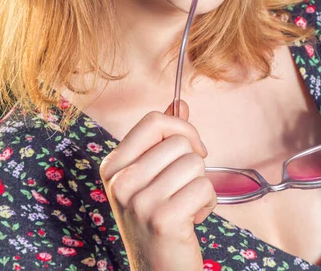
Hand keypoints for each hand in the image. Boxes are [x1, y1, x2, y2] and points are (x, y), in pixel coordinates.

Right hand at [99, 99, 215, 270]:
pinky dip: (207, 203)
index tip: (192, 148)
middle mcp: (120, 181)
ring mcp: (138, 201)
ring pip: (194, 163)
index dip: (181, 128)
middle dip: (193, 163)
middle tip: (183, 188)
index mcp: (113, 165)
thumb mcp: (152, 175)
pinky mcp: (162, 218)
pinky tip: (192, 219)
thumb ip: (164, 137)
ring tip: (185, 205)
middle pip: (178, 142)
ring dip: (200, 185)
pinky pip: (204, 187)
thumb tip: (180, 102)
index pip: (154, 120)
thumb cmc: (157, 218)